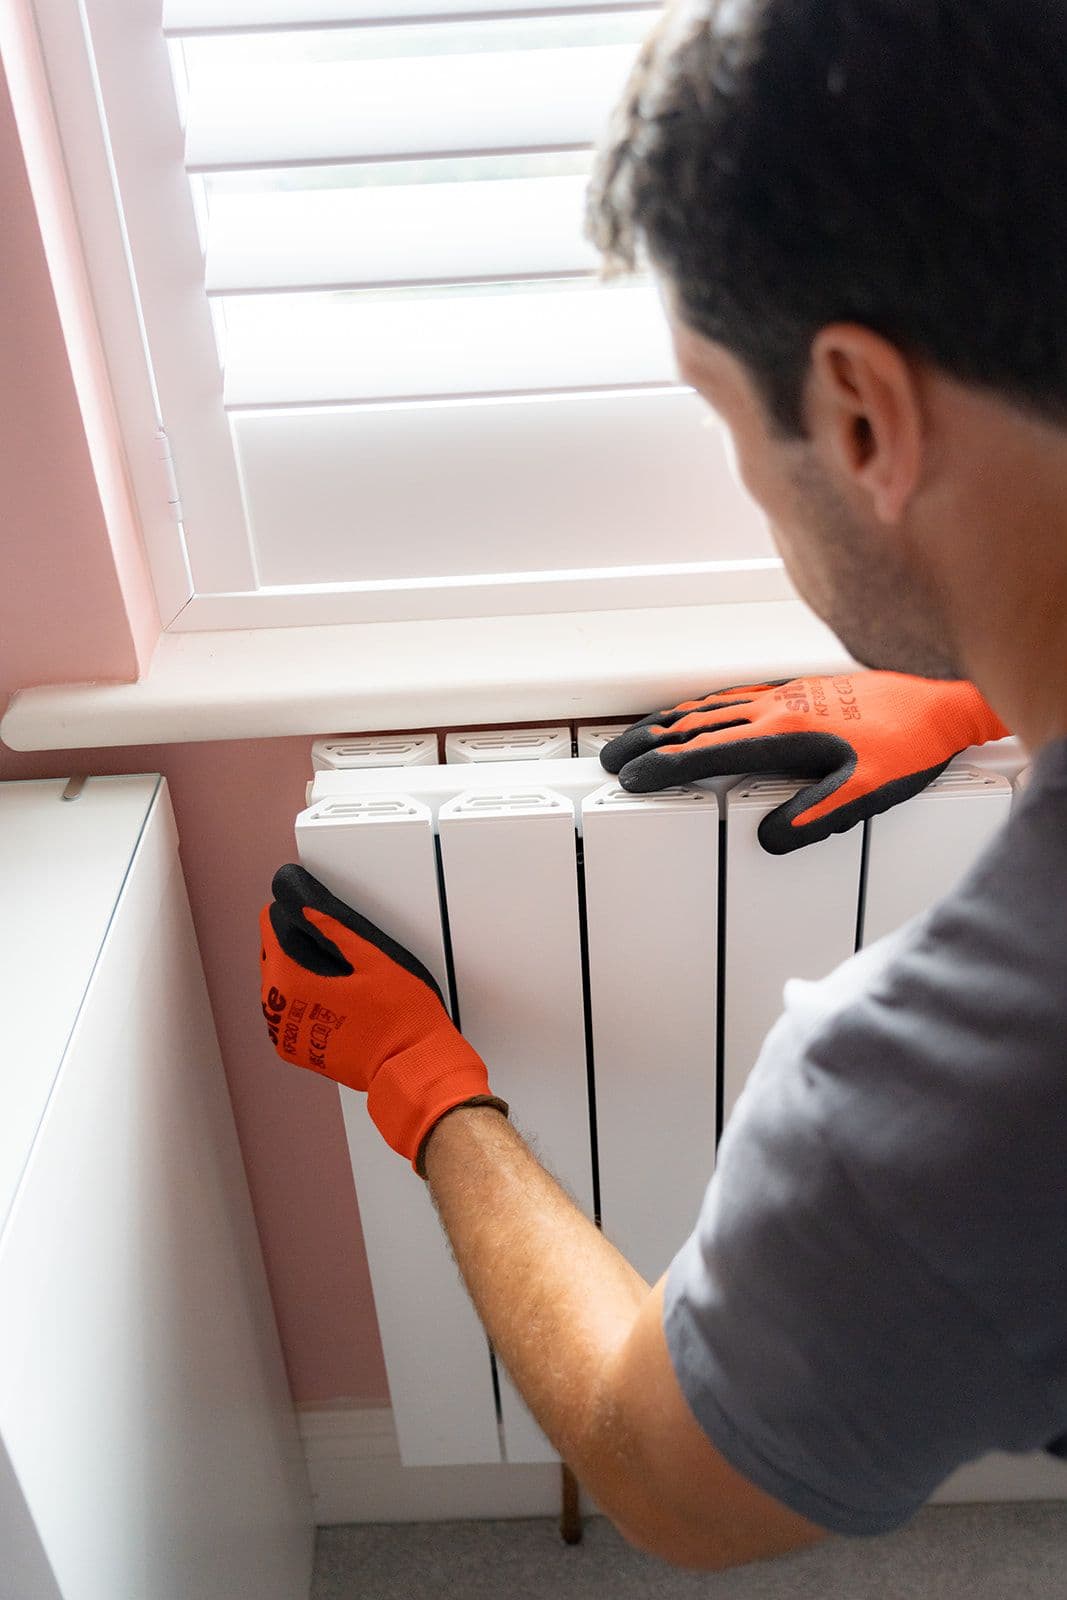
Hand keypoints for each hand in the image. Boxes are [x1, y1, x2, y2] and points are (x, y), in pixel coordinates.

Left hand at [260, 864, 506, 1173]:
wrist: (412, 1065)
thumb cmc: (400, 1014)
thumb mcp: (373, 957)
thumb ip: (332, 927)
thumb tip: (302, 904)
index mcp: (290, 981)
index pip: (269, 930)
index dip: (291, 915)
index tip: (312, 914)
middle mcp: (277, 1011)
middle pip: (271, 958)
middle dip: (293, 945)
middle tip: (332, 944)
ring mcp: (286, 1036)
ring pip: (276, 988)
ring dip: (296, 975)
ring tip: (334, 973)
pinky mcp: (299, 1053)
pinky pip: (287, 1016)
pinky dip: (301, 1003)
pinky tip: (331, 1000)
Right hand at [600, 672, 1008, 853]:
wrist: (943, 700)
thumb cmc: (909, 745)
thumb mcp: (866, 791)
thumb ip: (815, 815)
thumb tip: (767, 838)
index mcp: (783, 735)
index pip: (706, 752)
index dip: (663, 768)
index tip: (629, 779)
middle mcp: (776, 709)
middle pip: (696, 725)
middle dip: (647, 742)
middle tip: (610, 758)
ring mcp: (785, 696)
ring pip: (711, 706)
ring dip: (667, 722)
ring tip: (637, 736)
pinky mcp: (799, 691)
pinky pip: (734, 697)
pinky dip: (702, 706)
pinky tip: (697, 713)